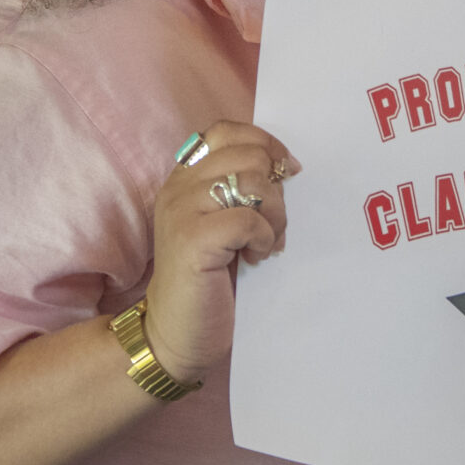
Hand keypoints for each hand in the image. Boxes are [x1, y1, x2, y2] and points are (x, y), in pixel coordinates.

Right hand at [144, 122, 300, 384]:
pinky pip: (248, 218)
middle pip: (249, 154)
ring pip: (253, 182)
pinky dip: (263, 238)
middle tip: (271, 225)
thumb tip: (287, 165)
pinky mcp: (192, 240)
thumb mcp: (225, 224)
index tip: (286, 171)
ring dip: (274, 216)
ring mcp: (181, 211)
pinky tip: (254, 258)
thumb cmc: (210, 280)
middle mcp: (178, 187)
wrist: (177, 332)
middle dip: (276, 189)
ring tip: (263, 244)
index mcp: (184, 178)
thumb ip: (242, 189)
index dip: (264, 143)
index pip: (227, 131)